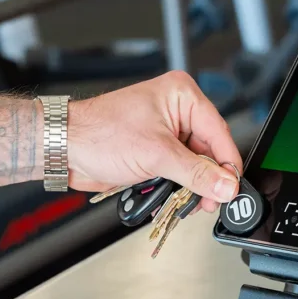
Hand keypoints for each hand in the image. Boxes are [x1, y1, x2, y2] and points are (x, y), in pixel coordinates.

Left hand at [67, 72, 240, 212]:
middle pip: (208, 151)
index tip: (232, 187)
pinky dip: (177, 188)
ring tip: (188, 202)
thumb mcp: (156, 154)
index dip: (227, 164)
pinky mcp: (156, 151)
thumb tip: (224, 185)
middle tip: (209, 201)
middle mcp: (177, 111)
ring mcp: (166, 133)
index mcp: (182, 96)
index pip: (219, 132)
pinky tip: (172, 199)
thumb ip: (195, 173)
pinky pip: (178, 173)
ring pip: (194, 165)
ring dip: (191, 186)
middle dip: (208, 179)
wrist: (65, 148)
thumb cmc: (98, 133)